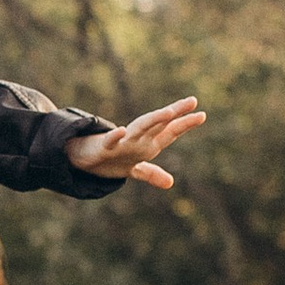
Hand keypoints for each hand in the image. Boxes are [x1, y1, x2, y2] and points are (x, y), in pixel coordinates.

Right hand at [69, 95, 205, 189]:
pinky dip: (116, 136)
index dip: (185, 125)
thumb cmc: (109, 159)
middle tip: (192, 101)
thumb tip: (170, 183)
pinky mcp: (104, 146)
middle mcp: (137, 139)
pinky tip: (121, 130)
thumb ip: (151, 173)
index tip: (202, 115)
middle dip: (175, 113)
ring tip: (169, 112)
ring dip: (154, 120)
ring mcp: (122, 142)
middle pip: (159, 124)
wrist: (82, 158)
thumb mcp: (133, 169)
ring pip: (140, 128)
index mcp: (146, 144)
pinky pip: (110, 140)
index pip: (169, 133)